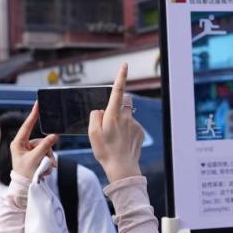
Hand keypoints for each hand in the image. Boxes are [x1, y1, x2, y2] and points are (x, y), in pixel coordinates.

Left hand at [11, 102, 58, 178]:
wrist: (25, 189)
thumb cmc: (25, 174)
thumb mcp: (35, 159)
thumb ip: (45, 146)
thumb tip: (54, 136)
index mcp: (18, 143)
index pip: (27, 126)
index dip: (33, 114)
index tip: (37, 103)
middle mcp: (24, 145)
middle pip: (42, 141)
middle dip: (47, 152)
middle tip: (47, 163)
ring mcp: (30, 151)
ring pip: (46, 149)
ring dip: (48, 159)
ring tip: (45, 170)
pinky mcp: (36, 157)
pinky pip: (47, 155)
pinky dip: (48, 163)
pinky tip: (44, 171)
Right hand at [88, 63, 143, 182]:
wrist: (122, 167)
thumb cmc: (105, 151)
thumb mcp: (92, 133)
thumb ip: (95, 117)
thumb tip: (100, 110)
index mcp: (113, 115)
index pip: (117, 91)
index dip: (121, 77)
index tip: (124, 65)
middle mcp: (126, 117)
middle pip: (125, 101)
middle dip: (120, 102)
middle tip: (111, 117)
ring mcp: (135, 124)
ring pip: (128, 115)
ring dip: (122, 121)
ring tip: (115, 138)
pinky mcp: (140, 132)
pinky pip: (132, 125)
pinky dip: (127, 130)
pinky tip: (122, 142)